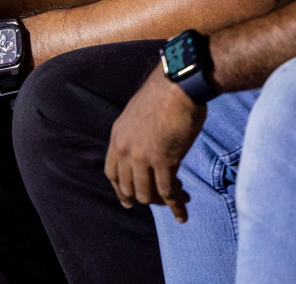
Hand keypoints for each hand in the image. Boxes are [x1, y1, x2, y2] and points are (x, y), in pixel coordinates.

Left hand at [105, 64, 205, 221]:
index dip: (120, 189)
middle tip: (161, 200)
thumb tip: (149, 146)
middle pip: (129, 187)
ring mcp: (143, 157)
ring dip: (162, 202)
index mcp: (118, 135)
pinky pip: (168, 193)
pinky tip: (183, 213)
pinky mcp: (164, 161)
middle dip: (145, 197)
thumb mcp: (140, 113)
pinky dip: (176, 206)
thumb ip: (138, 133)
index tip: (128, 200)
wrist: (179, 84)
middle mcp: (126, 149)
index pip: (112, 172)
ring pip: (147, 194)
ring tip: (179, 199)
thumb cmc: (167, 92)